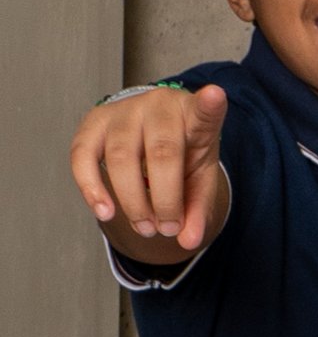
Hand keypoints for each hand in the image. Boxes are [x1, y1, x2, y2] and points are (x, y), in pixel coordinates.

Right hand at [71, 79, 228, 251]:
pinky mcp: (94, 121)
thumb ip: (198, 209)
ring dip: (133, 202)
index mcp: (193, 115)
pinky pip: (83, 156)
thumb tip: (188, 240)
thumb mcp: (199, 180)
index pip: (203, 111)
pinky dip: (92, 188)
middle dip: (165, 201)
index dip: (208, 105)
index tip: (215, 96)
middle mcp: (158, 106)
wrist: (151, 133)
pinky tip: (105, 212)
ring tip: (146, 228)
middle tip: (168, 229)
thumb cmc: (182, 153)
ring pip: (121, 157)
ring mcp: (123, 110)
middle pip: (161, 153)